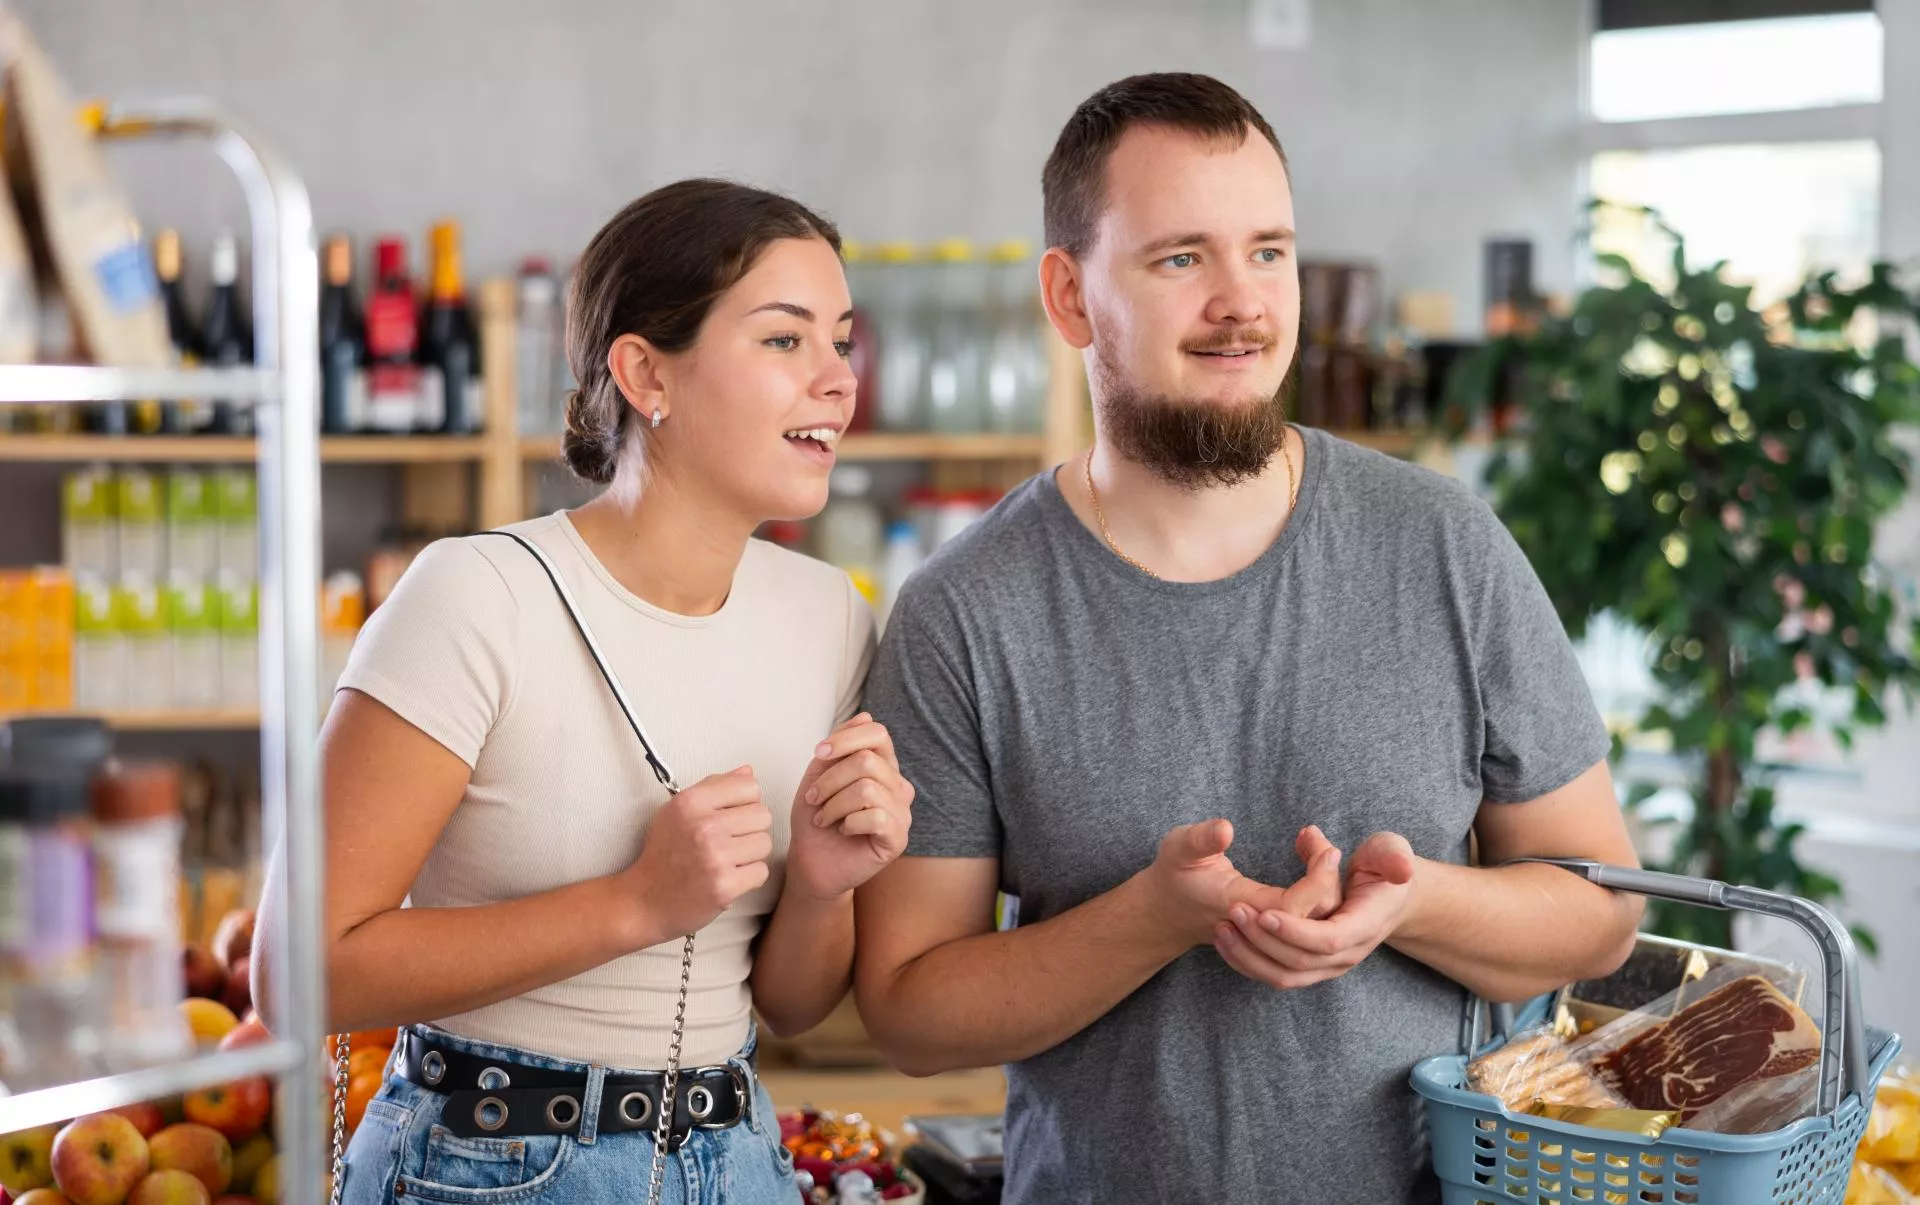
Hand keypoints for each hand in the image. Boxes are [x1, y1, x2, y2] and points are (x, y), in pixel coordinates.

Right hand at [614, 766, 772, 945]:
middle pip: (763, 815)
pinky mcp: (724, 886)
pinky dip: (749, 877)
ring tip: (729, 860)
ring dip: (751, 854)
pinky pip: (761, 872)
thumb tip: (748, 771)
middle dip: (751, 828)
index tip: (731, 816)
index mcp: (692, 801)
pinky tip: (729, 877)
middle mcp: (704, 826)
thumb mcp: (679, 810)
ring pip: (765, 843)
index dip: (745, 802)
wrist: (645, 899)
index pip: (750, 786)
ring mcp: (715, 858)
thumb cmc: (664, 852)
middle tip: (731, 841)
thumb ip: (715, 786)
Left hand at [785, 714, 914, 900]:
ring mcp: (902, 813)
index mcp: (883, 766)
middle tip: (813, 799)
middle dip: (830, 780)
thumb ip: (840, 746)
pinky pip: (876, 818)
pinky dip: (848, 823)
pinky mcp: (898, 839)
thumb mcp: (819, 774)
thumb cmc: (816, 817)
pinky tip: (842, 831)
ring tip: (824, 818)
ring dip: (834, 804)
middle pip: (867, 762)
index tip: (818, 754)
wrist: (811, 861)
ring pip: (867, 789)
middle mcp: (898, 786)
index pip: (877, 733)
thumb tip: (866, 715)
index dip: (845, 739)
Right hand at [1142, 821, 1344, 950]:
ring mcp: (1266, 935)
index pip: (1292, 906)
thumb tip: (1226, 829)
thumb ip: (1201, 839)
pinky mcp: (1272, 935)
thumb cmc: (1174, 874)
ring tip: (1323, 854)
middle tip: (1326, 847)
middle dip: (1329, 886)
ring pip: (1313, 928)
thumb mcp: (1179, 848)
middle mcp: (1257, 926)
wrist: (1165, 913)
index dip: (1317, 882)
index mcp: (1239, 905)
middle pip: (1312, 922)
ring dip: (1327, 894)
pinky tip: (1318, 873)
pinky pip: (1306, 927)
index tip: (1328, 850)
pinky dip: (1320, 903)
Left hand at [1215, 831, 1417, 990]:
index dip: (1294, 931)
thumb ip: (1393, 856)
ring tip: (1223, 928)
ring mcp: (1329, 966)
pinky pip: (1277, 976)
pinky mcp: (1312, 968)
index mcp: (1364, 926)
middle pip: (1300, 962)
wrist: (1389, 898)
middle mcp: (1347, 954)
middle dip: (1263, 940)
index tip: (1263, 912)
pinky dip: (1249, 964)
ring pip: (1285, 977)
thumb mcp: (1390, 852)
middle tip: (1233, 911)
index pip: (1327, 940)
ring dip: (1251, 957)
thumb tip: (1401, 868)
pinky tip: (1226, 942)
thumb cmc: (1384, 869)